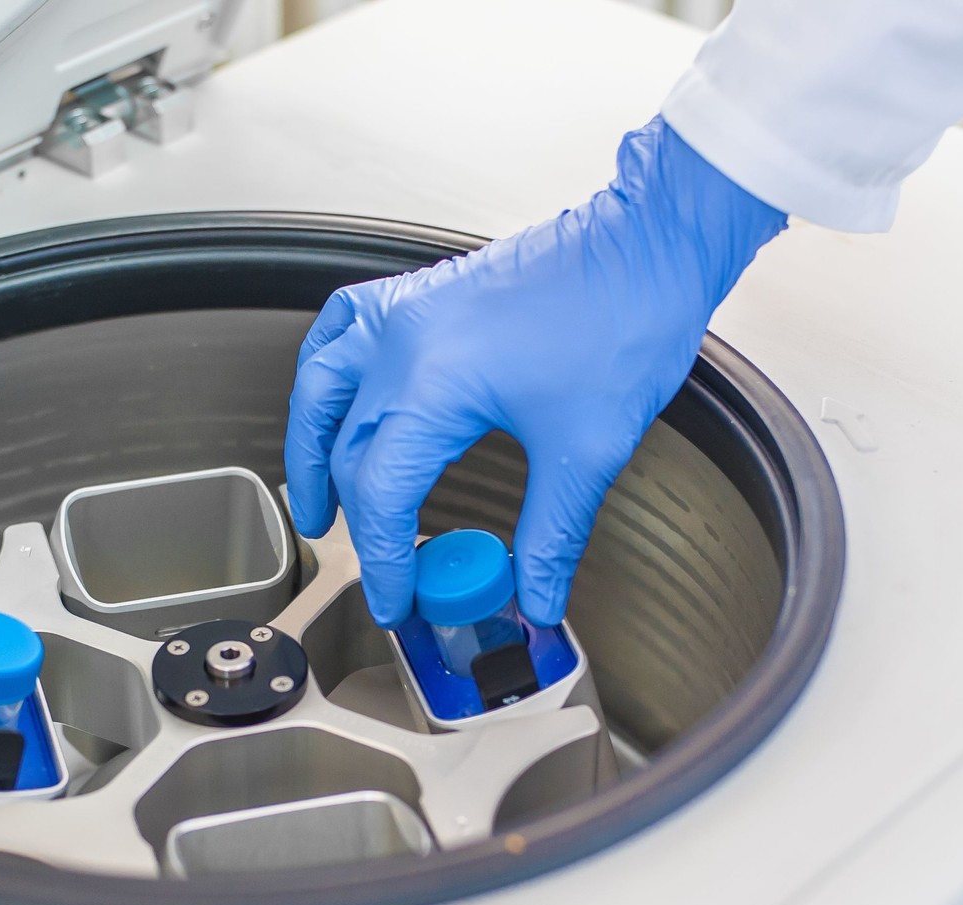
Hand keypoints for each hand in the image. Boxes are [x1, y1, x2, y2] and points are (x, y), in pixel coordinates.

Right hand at [284, 116, 786, 627]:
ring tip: (318, 501)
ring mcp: (407, 310)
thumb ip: (550, 535)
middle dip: (355, 520)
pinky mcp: (423, 293)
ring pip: (320, 387)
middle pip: (346, 450)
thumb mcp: (586, 451)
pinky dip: (326, 373)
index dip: (384, 560)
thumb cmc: (625, 321)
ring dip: (311, 449)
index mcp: (433, 384)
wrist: (651, 245)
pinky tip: (333, 399)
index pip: (379, 494)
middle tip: (380, 568)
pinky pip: (342, 331)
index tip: (398, 602)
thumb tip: (536, 595)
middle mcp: (403, 342)